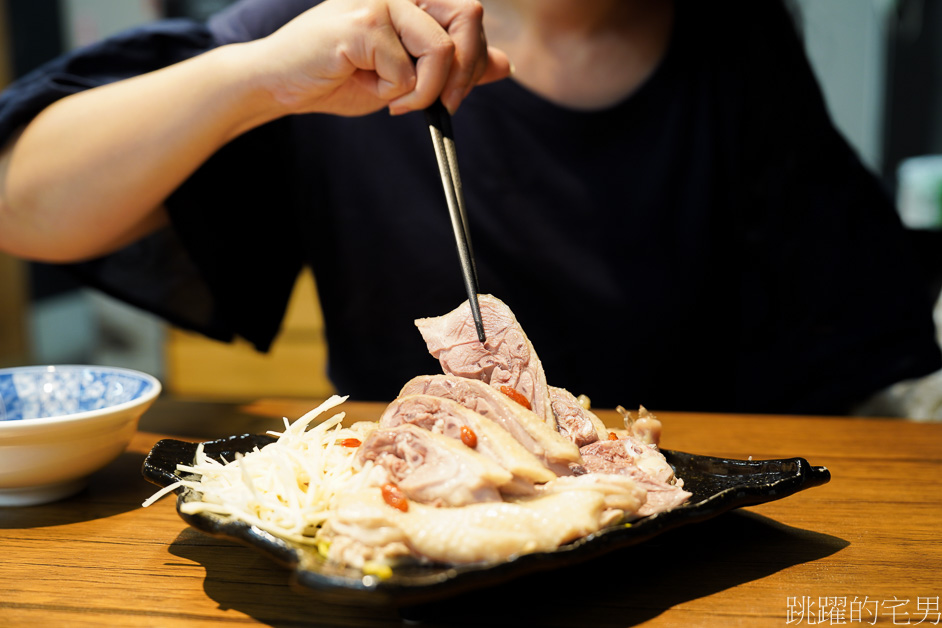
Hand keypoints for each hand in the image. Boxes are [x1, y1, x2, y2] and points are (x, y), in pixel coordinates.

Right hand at [249, 0, 510, 116]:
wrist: (281, 84)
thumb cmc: (339, 76)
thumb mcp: (407, 74)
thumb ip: (453, 65)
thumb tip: (504, 63)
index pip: (472, 14)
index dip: (476, 58)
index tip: (454, 94)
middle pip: (470, 17)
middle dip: (463, 74)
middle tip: (438, 105)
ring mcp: (381, 0)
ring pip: (442, 50)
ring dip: (427, 92)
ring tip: (396, 101)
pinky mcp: (362, 21)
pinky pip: (406, 72)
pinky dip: (393, 94)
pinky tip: (368, 88)